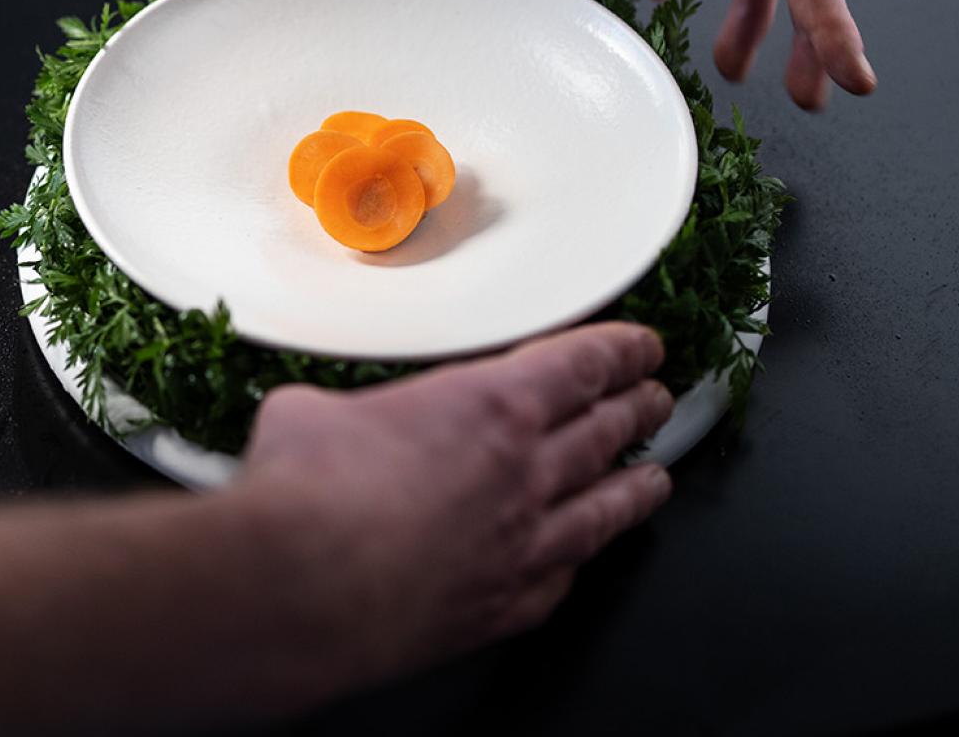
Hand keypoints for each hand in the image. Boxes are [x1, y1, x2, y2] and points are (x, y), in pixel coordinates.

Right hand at [238, 323, 674, 678]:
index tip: (642, 349)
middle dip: (639, 410)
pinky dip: (576, 564)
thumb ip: (336, 409)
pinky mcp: (501, 608)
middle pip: (607, 433)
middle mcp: (524, 475)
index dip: (622, 352)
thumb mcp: (310, 412)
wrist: (303, 587)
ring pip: (604, 511)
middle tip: (655, 400)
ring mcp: (521, 546)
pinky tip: (576, 563)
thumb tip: (307, 418)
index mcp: (492, 406)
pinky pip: (561, 580)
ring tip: (653, 478)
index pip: (583, 366)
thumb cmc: (309, 495)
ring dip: (634, 489)